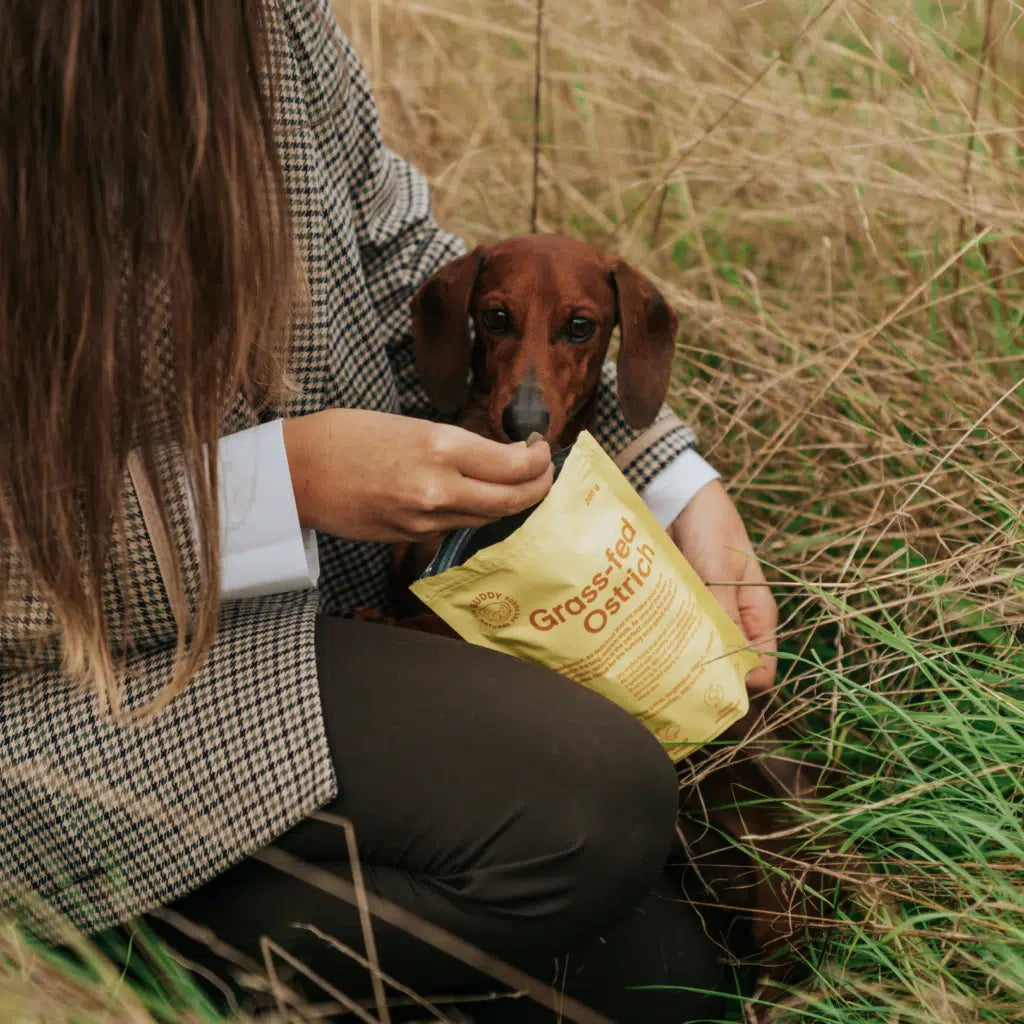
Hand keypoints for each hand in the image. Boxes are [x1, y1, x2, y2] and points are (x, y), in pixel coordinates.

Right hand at [282, 409, 552, 542]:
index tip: (541, 448)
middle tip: (544, 470)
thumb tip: (494, 457)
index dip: (539, 460)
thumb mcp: (408, 424)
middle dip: (540, 486)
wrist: (295, 473)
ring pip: (489, 518)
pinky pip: (458, 527)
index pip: (515, 466)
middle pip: (514, 500)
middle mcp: (439, 489)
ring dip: (511, 502)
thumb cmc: (344, 436)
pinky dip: (476, 513)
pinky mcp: (411, 538)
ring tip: (518, 483)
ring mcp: (425, 520)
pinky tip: (478, 498)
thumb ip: (455, 445)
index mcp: (439, 448)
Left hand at [667, 479, 777, 690]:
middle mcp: (733, 616)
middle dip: (708, 674)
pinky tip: (645, 646)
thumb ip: (726, 615)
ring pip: (698, 649)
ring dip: (681, 658)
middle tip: (679, 684)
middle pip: (727, 661)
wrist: (676, 494)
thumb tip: (741, 667)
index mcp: (756, 611)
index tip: (715, 691)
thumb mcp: (720, 571)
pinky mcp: (677, 602)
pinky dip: (664, 638)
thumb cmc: (709, 526)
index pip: (763, 663)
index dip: (743, 682)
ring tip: (657, 669)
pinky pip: (674, 629)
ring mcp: (703, 610)